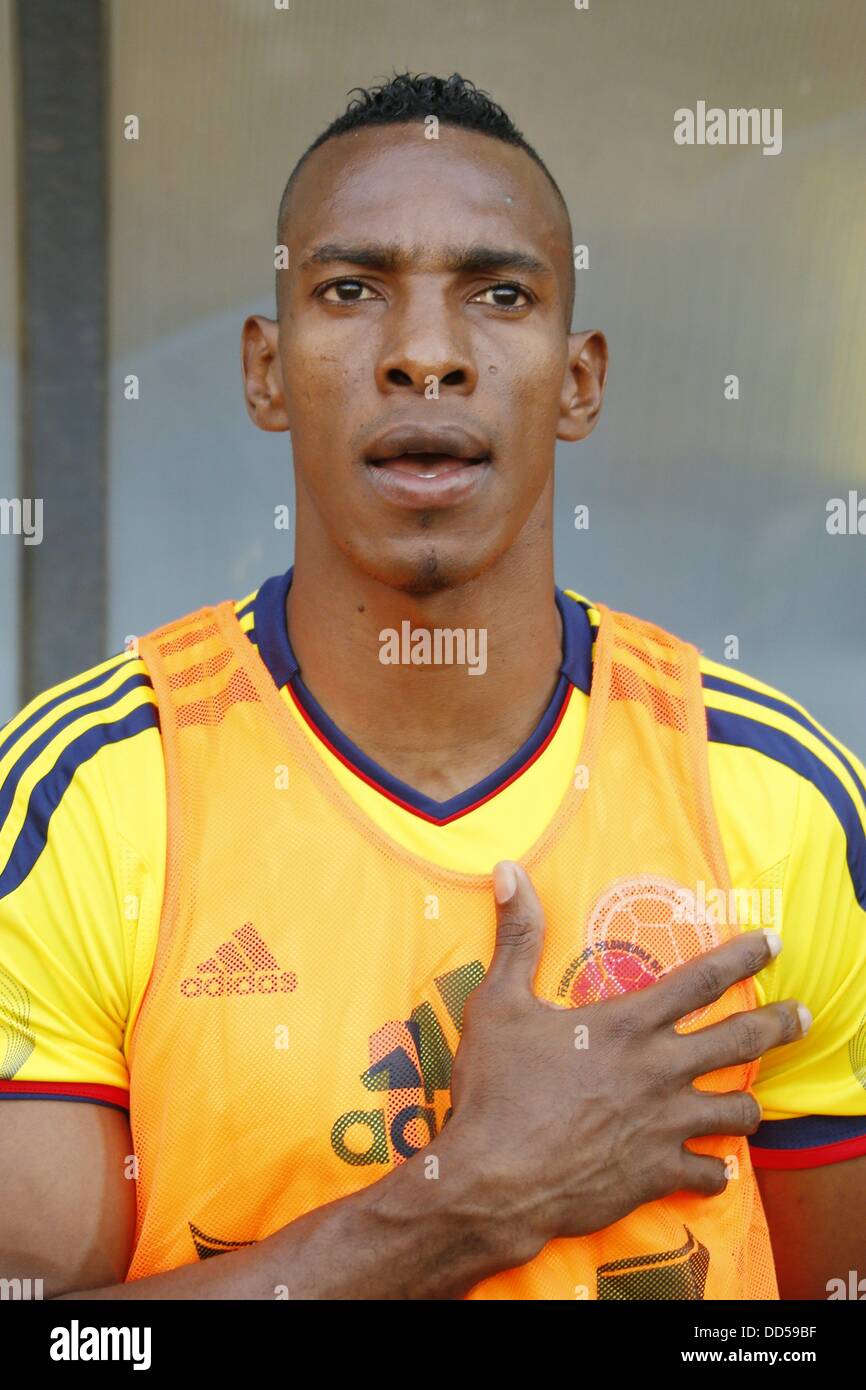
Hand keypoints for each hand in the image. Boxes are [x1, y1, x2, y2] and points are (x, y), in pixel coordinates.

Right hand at [446, 860, 807, 1264]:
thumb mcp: (498, 1002)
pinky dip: (712, 1171)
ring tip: (750, 1104)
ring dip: (746, 1104)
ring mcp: (665, 1125)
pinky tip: (711, 1171)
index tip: (774, 942)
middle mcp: (659, 1070)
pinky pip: (709, 1174)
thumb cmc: (496, 1089)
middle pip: (741, 1039)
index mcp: (628, 1024)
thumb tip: (509, 872)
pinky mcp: (658, 1174)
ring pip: (737, 1111)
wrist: (495, 1180)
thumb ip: (517, 936)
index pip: (702, 978)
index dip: (743, 956)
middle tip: (803, 1016)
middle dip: (779, 1023)